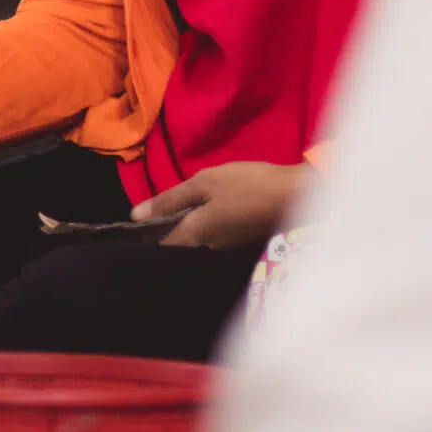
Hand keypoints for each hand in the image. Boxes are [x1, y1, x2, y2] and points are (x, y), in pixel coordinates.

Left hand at [134, 161, 307, 249]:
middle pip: (183, 247)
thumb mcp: (204, 183)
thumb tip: (136, 215)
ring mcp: (230, 247)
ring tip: (176, 220)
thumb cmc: (246, 186)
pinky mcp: (245, 241)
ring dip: (189, 235)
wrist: (296, 196)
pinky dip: (208, 232)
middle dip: (168, 238)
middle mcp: (211, 248)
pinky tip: (208, 219)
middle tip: (153, 226)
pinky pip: (218, 241)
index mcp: (197, 234)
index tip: (135, 237)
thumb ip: (171, 200)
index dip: (148, 242)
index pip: (165, 246)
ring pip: (201, 245)